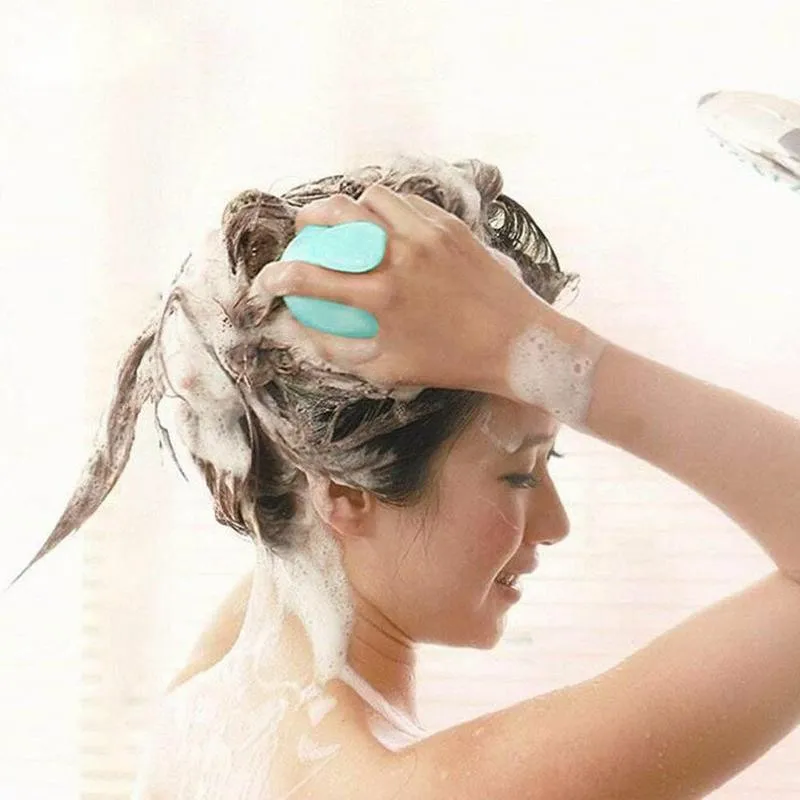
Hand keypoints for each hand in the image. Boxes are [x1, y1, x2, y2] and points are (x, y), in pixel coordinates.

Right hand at [246, 184, 559, 397]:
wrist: (517, 343)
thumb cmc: (451, 364)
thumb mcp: (390, 369)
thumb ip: (339, 351)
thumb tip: (302, 332)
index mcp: (381, 297)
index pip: (310, 277)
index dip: (277, 276)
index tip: (269, 280)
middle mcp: (400, 256)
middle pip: (336, 214)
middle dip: (307, 217)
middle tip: (304, 229)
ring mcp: (428, 234)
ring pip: (372, 197)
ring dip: (352, 207)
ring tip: (350, 223)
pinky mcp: (452, 225)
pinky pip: (407, 202)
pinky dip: (388, 209)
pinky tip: (388, 224)